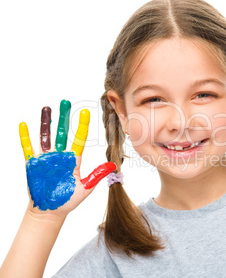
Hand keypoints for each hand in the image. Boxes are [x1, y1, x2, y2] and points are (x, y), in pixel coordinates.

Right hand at [19, 100, 115, 217]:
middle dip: (64, 117)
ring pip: (46, 136)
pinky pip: (28, 148)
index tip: (86, 112)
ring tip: (47, 108)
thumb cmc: (68, 200)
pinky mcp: (33, 164)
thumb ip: (97, 175)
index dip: (82, 126)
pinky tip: (24, 125)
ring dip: (46, 123)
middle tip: (66, 102)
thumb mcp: (86, 187)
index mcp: (73, 160)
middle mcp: (60, 156)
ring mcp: (46, 159)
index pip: (79, 139)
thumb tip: (113, 165)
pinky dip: (25, 137)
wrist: (51, 211)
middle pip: (63, 132)